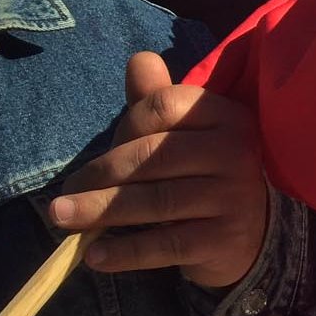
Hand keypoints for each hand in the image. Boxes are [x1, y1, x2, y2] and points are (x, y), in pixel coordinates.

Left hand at [52, 52, 269, 289]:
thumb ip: (158, 99)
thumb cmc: (204, 174)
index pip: (165, 105)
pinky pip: (166, 244)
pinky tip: (95, 256)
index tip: (106, 148)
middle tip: (64, 197)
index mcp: (226, 116)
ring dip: (100, 211)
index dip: (126, 124)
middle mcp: (236, 151)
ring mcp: (234, 196)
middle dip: (100, 175)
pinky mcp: (225, 239)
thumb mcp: (185, 134)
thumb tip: (139, 60)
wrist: (252, 234)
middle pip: (153, 155)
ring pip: (156, 201)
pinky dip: (125, 251)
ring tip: (63, 219)